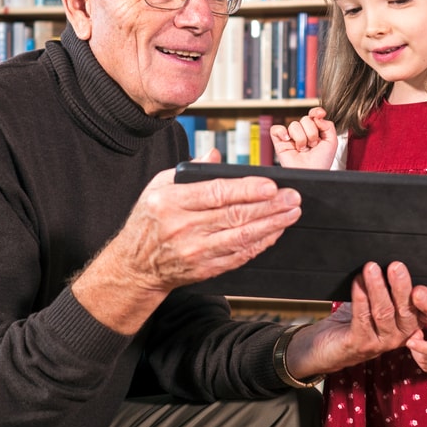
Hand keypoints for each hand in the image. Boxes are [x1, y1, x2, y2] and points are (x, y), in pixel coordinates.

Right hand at [72, 148, 301, 333]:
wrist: (134, 265)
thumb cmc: (148, 220)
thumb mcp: (158, 186)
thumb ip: (189, 171)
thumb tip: (215, 156)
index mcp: (171, 202)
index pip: (216, 193)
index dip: (247, 190)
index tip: (272, 185)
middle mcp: (182, 227)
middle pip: (234, 215)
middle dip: (269, 206)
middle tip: (293, 197)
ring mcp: (194, 252)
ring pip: (241, 237)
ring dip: (272, 225)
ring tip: (291, 213)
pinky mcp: (204, 270)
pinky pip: (238, 256)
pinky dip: (260, 244)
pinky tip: (274, 233)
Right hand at [269, 107, 337, 169]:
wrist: (311, 174)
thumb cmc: (321, 162)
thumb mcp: (332, 142)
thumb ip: (328, 125)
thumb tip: (317, 116)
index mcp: (315, 131)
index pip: (313, 114)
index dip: (316, 112)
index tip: (320, 114)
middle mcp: (303, 133)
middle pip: (305, 119)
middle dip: (312, 133)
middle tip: (313, 145)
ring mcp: (291, 137)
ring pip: (294, 125)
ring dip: (301, 138)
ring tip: (303, 149)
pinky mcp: (279, 142)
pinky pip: (276, 129)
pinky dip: (281, 132)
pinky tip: (288, 140)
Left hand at [284, 262, 426, 377]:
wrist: (329, 343)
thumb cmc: (357, 317)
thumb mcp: (378, 299)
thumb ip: (390, 283)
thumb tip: (392, 258)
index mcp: (411, 322)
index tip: (420, 289)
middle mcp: (401, 334)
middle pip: (406, 311)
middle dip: (401, 287)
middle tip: (396, 266)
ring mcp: (382, 342)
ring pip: (383, 313)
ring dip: (377, 289)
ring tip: (371, 269)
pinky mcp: (361, 344)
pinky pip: (362, 319)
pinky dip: (360, 299)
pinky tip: (357, 284)